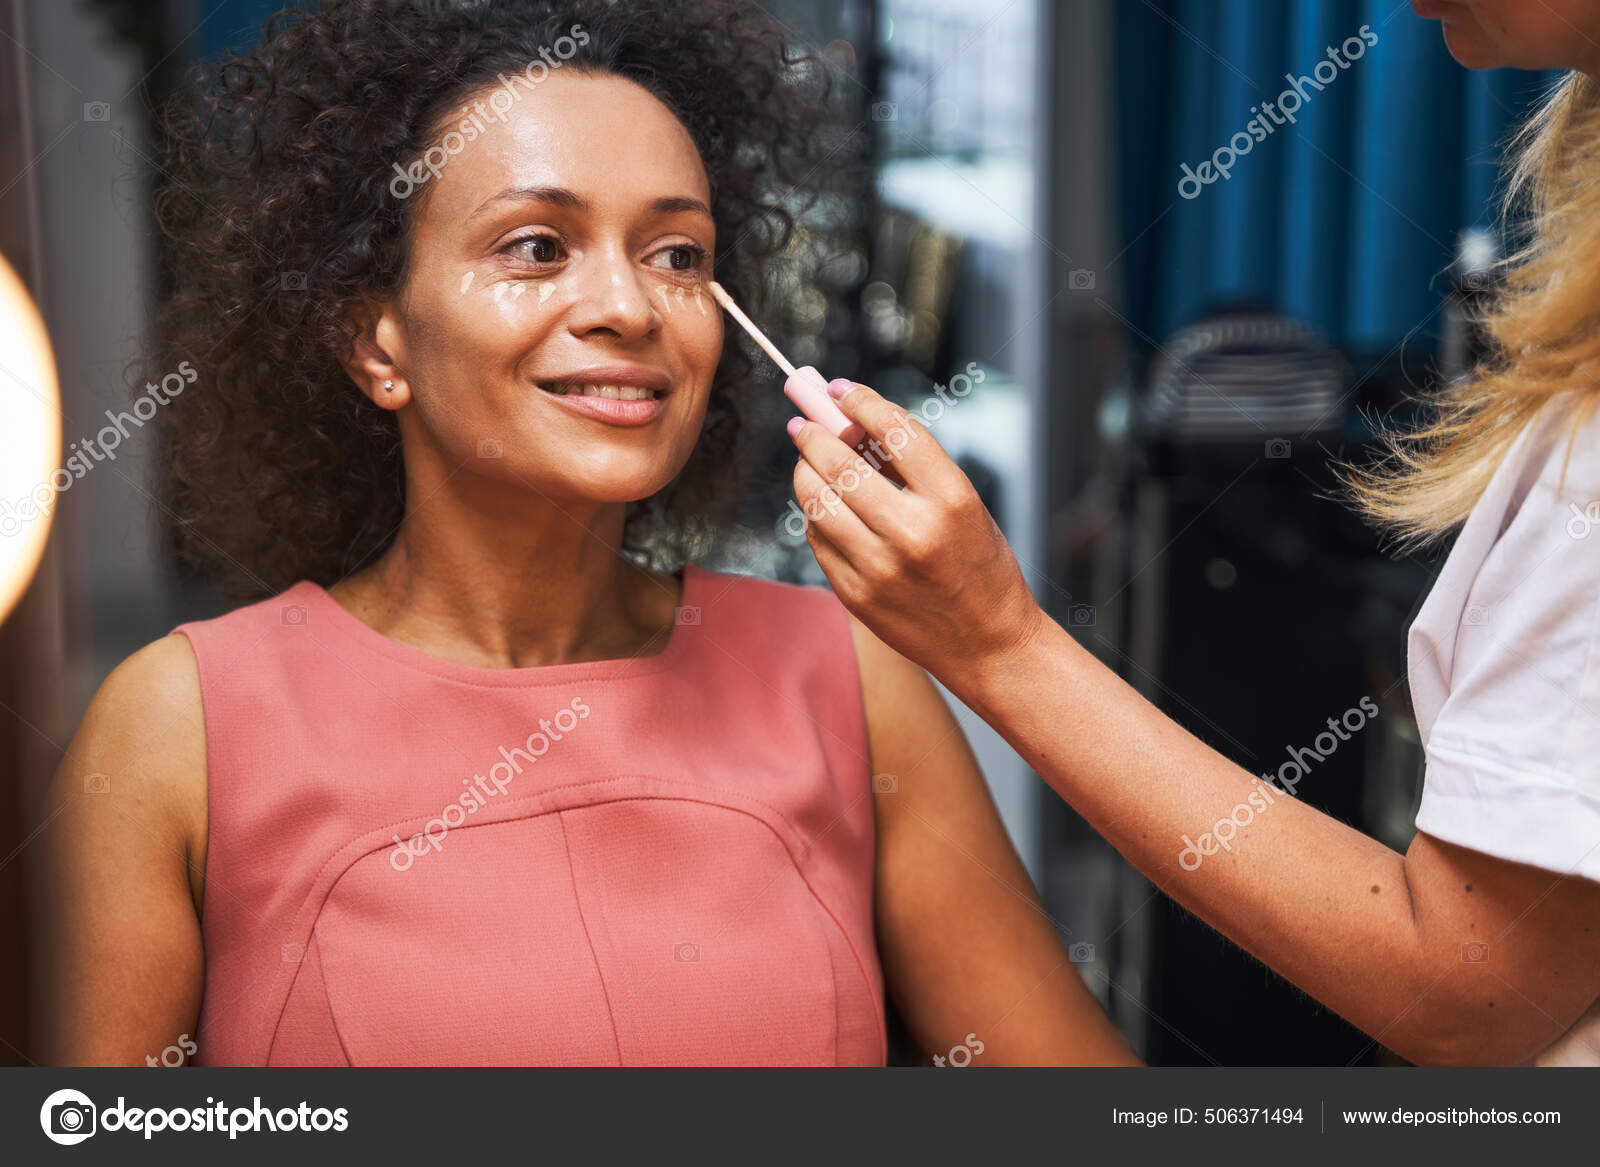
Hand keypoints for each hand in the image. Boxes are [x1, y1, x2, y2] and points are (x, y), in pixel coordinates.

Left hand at [787, 380, 1047, 690]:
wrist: (991, 646)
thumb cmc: (981, 567)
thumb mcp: (965, 507)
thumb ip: (914, 467)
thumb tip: (854, 420)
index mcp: (953, 500)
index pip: (894, 429)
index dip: (860, 402)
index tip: (841, 390)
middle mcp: (913, 532)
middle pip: (840, 462)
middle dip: (814, 432)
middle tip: (805, 423)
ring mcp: (879, 568)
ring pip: (816, 500)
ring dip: (806, 471)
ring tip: (811, 463)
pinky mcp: (856, 596)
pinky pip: (818, 540)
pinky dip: (817, 515)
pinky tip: (827, 508)